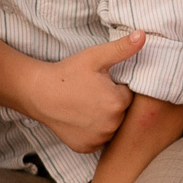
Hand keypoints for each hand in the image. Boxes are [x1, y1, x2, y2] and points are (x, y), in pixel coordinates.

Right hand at [28, 32, 142, 151]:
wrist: (38, 93)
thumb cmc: (67, 73)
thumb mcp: (95, 56)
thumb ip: (122, 48)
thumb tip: (143, 35)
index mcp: (117, 103)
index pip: (128, 95)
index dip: (115, 88)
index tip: (99, 83)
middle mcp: (111, 125)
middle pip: (121, 113)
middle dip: (111, 104)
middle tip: (90, 93)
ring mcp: (98, 139)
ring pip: (111, 127)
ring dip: (104, 119)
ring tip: (85, 106)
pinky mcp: (86, 148)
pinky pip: (98, 139)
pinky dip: (93, 131)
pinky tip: (80, 119)